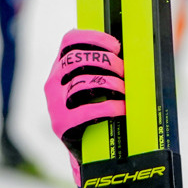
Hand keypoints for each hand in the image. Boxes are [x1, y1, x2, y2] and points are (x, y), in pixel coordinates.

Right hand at [44, 29, 125, 184]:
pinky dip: (110, 107)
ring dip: (111, 84)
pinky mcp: (61, 124)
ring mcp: (55, 104)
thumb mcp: (92, 84)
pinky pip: (88, 111)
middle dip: (108, 62)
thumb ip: (101, 67)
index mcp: (60, 68)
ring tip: (124, 91)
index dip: (93, 38)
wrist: (87, 149)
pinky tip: (122, 108)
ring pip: (84, 83)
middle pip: (79, 60)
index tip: (115, 46)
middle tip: (125, 72)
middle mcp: (53, 83)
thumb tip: (133, 51)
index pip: (69, 41)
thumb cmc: (96, 109)